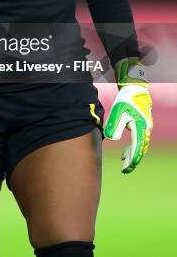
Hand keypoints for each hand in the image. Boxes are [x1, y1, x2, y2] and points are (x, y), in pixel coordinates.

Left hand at [103, 57, 152, 172]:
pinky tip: (125, 151)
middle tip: (124, 170)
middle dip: (132, 161)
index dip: (131, 161)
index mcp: (140, 128)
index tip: (125, 169)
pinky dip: (133, 147)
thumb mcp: (118, 111)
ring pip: (140, 145)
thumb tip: (113, 139)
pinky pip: (139, 140)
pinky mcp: (141, 124)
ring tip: (124, 162)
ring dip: (132, 154)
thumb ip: (115, 125)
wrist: (135, 88)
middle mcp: (145, 129)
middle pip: (140, 150)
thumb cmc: (126, 99)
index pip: (137, 149)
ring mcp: (145, 127)